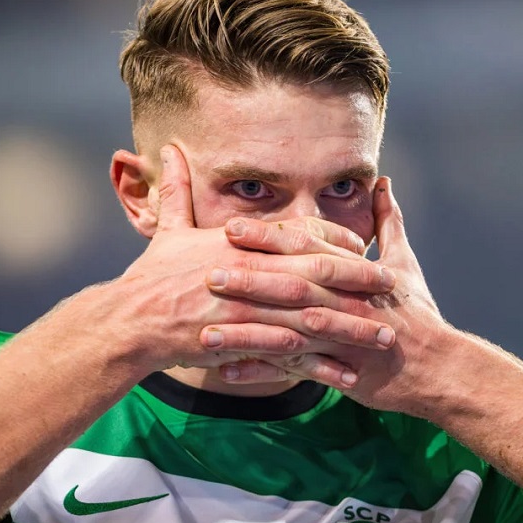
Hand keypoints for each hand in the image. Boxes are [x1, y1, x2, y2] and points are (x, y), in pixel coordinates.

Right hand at [107, 146, 397, 379]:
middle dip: (358, 279)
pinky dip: (320, 365)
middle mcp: (250, 273)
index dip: (334, 240)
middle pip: (316, 274)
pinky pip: (290, 355)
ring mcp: (249, 310)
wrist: (130, 322)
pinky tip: (347, 374)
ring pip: (312, 318)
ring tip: (383, 336)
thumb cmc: (150, 277)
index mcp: (240, 244)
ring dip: (351, 327)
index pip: (298, 235)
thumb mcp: (168, 229)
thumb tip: (170, 148)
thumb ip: (177, 190)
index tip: (362, 246)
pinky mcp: (243, 343)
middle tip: (391, 284)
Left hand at [205, 176, 461, 415]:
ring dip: (246, 332)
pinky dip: (261, 373)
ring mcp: (341, 337)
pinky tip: (226, 373)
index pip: (306, 248)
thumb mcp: (405, 263)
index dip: (268, 238)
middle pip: (292, 286)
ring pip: (287, 331)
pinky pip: (293, 372)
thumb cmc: (417, 313)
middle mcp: (345, 301)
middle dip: (249, 279)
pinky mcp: (339, 370)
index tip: (230, 228)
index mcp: (354, 272)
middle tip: (207, 273)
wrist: (438, 366)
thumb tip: (384, 182)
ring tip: (206, 331)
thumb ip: (389, 222)